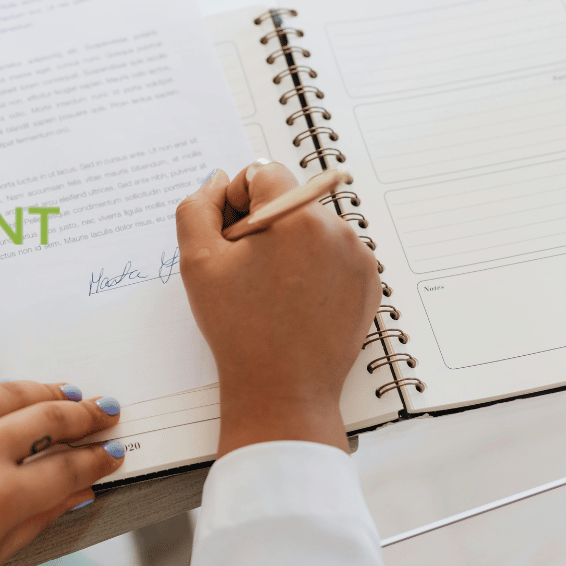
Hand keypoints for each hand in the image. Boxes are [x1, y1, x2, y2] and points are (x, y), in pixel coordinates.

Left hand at [0, 379, 123, 565]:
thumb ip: (40, 517)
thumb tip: (81, 490)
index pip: (69, 467)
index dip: (98, 458)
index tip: (111, 451)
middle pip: (50, 418)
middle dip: (84, 415)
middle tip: (102, 412)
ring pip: (12, 390)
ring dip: (47, 391)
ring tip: (67, 395)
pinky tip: (9, 393)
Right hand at [175, 160, 379, 455]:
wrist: (282, 392)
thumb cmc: (238, 329)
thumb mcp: (197, 263)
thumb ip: (197, 208)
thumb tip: (217, 181)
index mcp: (296, 217)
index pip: (262, 173)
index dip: (235, 201)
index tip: (229, 240)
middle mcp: (338, 228)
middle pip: (287, 200)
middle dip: (261, 225)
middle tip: (244, 271)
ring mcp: (359, 256)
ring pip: (310, 227)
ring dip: (286, 245)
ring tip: (269, 291)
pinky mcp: (369, 280)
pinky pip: (333, 253)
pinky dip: (310, 267)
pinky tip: (293, 301)